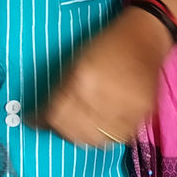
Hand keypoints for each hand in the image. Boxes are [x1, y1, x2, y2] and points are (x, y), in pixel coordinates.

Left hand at [31, 6, 172, 148]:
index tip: (33, 120)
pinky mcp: (142, 115)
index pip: (56, 113)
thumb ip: (61, 89)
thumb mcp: (76, 60)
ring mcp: (126, 109)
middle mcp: (105, 97)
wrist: (144, 36)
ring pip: (96, 139)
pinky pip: (117, 138)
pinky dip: (105, 136)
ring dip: (82, 136)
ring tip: (77, 126)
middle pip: (74, 131)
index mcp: (85, 79)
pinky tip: (100, 126)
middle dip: (60, 129)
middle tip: (57, 124)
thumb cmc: (106, 44)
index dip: (40, 120)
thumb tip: (41, 115)